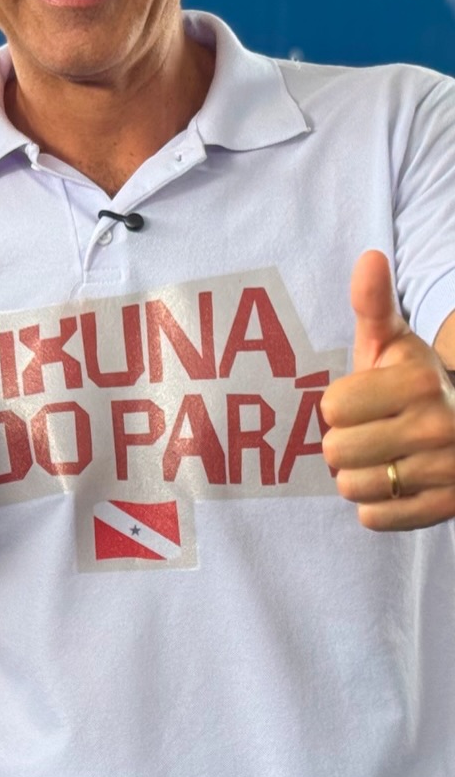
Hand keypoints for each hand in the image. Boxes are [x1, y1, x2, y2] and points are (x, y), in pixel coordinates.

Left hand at [321, 250, 454, 528]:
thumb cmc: (412, 382)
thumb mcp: (395, 342)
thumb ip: (374, 305)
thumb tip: (369, 256)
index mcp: (420, 381)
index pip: (332, 407)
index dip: (339, 405)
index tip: (363, 401)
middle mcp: (439, 426)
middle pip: (337, 451)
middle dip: (344, 443)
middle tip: (370, 432)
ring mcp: (447, 472)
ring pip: (353, 488)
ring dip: (357, 476)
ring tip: (382, 457)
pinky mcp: (446, 509)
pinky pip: (375, 519)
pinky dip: (376, 506)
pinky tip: (395, 483)